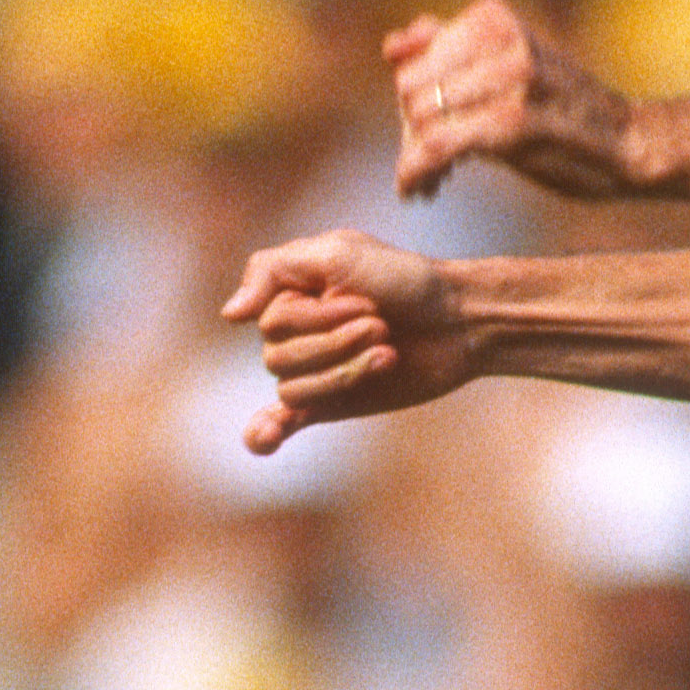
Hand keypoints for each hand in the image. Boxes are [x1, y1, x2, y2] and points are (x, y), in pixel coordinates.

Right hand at [224, 229, 474, 444]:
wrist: (460, 319)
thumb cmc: (405, 278)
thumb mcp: (339, 252)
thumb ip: (273, 270)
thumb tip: (228, 316)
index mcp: (291, 294)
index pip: (272, 321)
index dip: (319, 317)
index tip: (368, 299)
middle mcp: (296, 333)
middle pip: (278, 358)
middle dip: (336, 343)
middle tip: (382, 324)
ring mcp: (314, 369)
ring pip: (293, 388)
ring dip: (344, 370)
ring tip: (387, 349)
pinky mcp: (333, 403)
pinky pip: (284, 422)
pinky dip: (267, 432)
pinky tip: (264, 437)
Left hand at [384, 0, 638, 199]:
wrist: (629, 143)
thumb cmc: (564, 110)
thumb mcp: (509, 65)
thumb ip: (449, 48)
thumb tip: (391, 45)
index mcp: (494, 18)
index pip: (413, 61)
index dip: (412, 103)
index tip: (428, 133)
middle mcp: (501, 39)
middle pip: (410, 89)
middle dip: (411, 131)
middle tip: (432, 162)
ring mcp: (509, 79)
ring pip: (418, 118)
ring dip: (415, 158)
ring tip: (434, 180)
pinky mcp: (513, 123)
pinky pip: (435, 146)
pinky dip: (416, 172)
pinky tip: (418, 191)